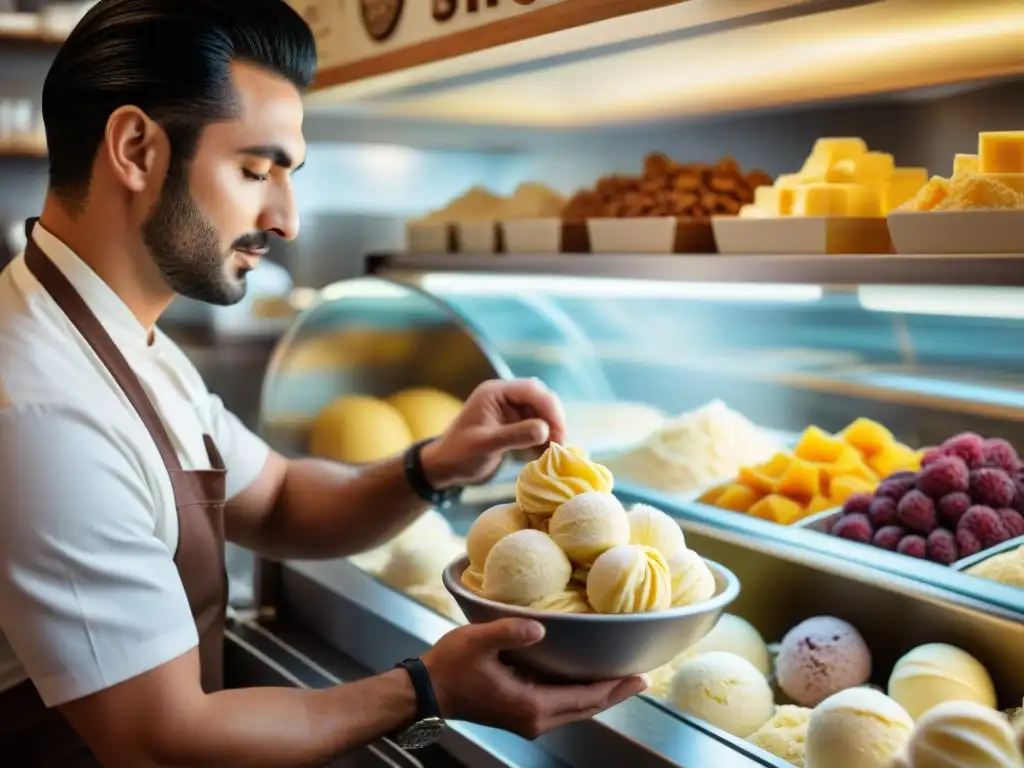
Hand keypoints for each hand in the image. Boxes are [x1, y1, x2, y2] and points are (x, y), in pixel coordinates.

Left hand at [422, 379, 565, 487]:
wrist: (445, 468)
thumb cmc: (459, 454)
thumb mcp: (486, 445)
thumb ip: (515, 435)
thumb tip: (545, 429)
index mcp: (495, 392)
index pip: (531, 390)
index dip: (549, 408)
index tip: (558, 431)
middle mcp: (505, 396)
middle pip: (540, 399)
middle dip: (553, 419)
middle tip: (560, 443)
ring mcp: (510, 409)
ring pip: (541, 413)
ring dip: (550, 430)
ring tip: (553, 451)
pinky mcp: (514, 424)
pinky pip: (537, 425)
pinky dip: (543, 438)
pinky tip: (543, 453)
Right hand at [422, 618, 647, 738]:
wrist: (428, 691)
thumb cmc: (451, 665)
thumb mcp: (479, 641)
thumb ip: (510, 633)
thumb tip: (540, 627)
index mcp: (531, 705)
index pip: (585, 698)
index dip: (614, 688)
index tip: (639, 677)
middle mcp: (535, 719)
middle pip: (586, 708)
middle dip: (614, 693)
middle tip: (641, 678)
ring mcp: (528, 720)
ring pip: (575, 711)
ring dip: (599, 695)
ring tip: (622, 679)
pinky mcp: (521, 714)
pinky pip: (562, 708)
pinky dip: (580, 696)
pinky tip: (587, 681)